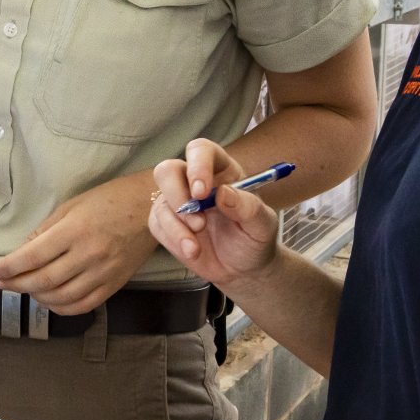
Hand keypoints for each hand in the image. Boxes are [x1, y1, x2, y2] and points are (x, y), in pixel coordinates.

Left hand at [0, 174, 155, 313]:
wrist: (152, 207)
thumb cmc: (110, 200)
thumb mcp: (71, 206)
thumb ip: (45, 231)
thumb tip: (21, 252)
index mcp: (75, 230)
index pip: (33, 256)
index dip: (9, 267)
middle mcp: (89, 254)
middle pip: (44, 280)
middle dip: (17, 284)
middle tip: (3, 283)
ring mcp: (104, 272)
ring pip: (62, 297)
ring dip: (37, 298)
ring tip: (25, 289)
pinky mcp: (115, 284)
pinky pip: (84, 305)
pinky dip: (62, 308)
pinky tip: (50, 300)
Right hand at [149, 140, 280, 289]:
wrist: (243, 269)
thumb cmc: (255, 239)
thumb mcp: (263, 225)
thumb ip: (249, 207)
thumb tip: (223, 192)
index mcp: (221, 170)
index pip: (201, 151)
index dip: (197, 166)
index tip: (201, 193)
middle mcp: (194, 181)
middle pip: (167, 170)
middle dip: (176, 195)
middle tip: (198, 222)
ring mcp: (177, 201)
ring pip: (160, 202)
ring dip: (176, 227)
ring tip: (197, 247)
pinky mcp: (166, 223)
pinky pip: (157, 225)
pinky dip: (173, 240)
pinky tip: (192, 251)